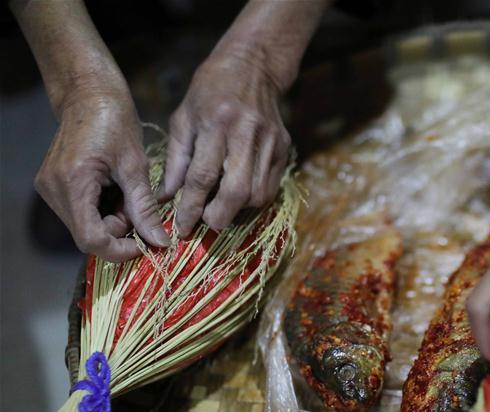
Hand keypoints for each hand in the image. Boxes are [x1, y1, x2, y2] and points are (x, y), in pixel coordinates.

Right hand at [34, 91, 167, 261]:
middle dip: (119, 231)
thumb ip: (145, 208)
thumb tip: (159, 242)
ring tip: (127, 194)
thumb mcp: (136, 166)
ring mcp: (50, 188)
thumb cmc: (115, 122)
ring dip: (112, 220)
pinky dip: (103, 211)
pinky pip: (81, 213)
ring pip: (85, 226)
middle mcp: (53, 190)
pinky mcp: (53, 185)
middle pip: (87, 235)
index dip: (120, 249)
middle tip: (139, 209)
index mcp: (72, 183)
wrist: (88, 95)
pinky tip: (115, 190)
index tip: (146, 244)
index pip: (90, 239)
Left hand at [162, 50, 290, 235]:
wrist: (253, 67)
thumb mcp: (184, 118)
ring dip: (238, 210)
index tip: (182, 227)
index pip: (202, 176)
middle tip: (206, 223)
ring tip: (221, 206)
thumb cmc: (210, 91)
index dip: (191, 207)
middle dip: (220, 216)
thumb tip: (166, 199)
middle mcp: (246, 135)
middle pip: (236, 192)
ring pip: (257, 195)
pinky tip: (239, 195)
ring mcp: (270, 143)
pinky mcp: (284, 149)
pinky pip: (270, 188)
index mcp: (215, 124)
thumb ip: (176, 161)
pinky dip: (253, 200)